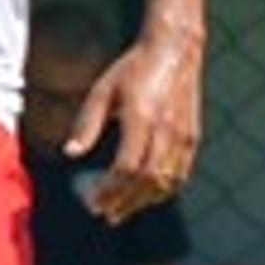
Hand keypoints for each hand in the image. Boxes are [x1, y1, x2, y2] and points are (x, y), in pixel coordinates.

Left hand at [72, 32, 201, 221]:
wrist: (174, 50)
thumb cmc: (133, 69)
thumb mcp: (103, 91)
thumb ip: (87, 124)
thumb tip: (71, 153)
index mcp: (141, 117)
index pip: (126, 167)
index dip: (109, 190)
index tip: (94, 202)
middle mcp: (165, 130)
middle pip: (146, 180)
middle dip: (125, 202)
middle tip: (106, 214)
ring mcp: (183, 135)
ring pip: (166, 182)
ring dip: (144, 200)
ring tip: (125, 209)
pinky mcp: (193, 137)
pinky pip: (180, 173)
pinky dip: (164, 190)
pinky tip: (148, 194)